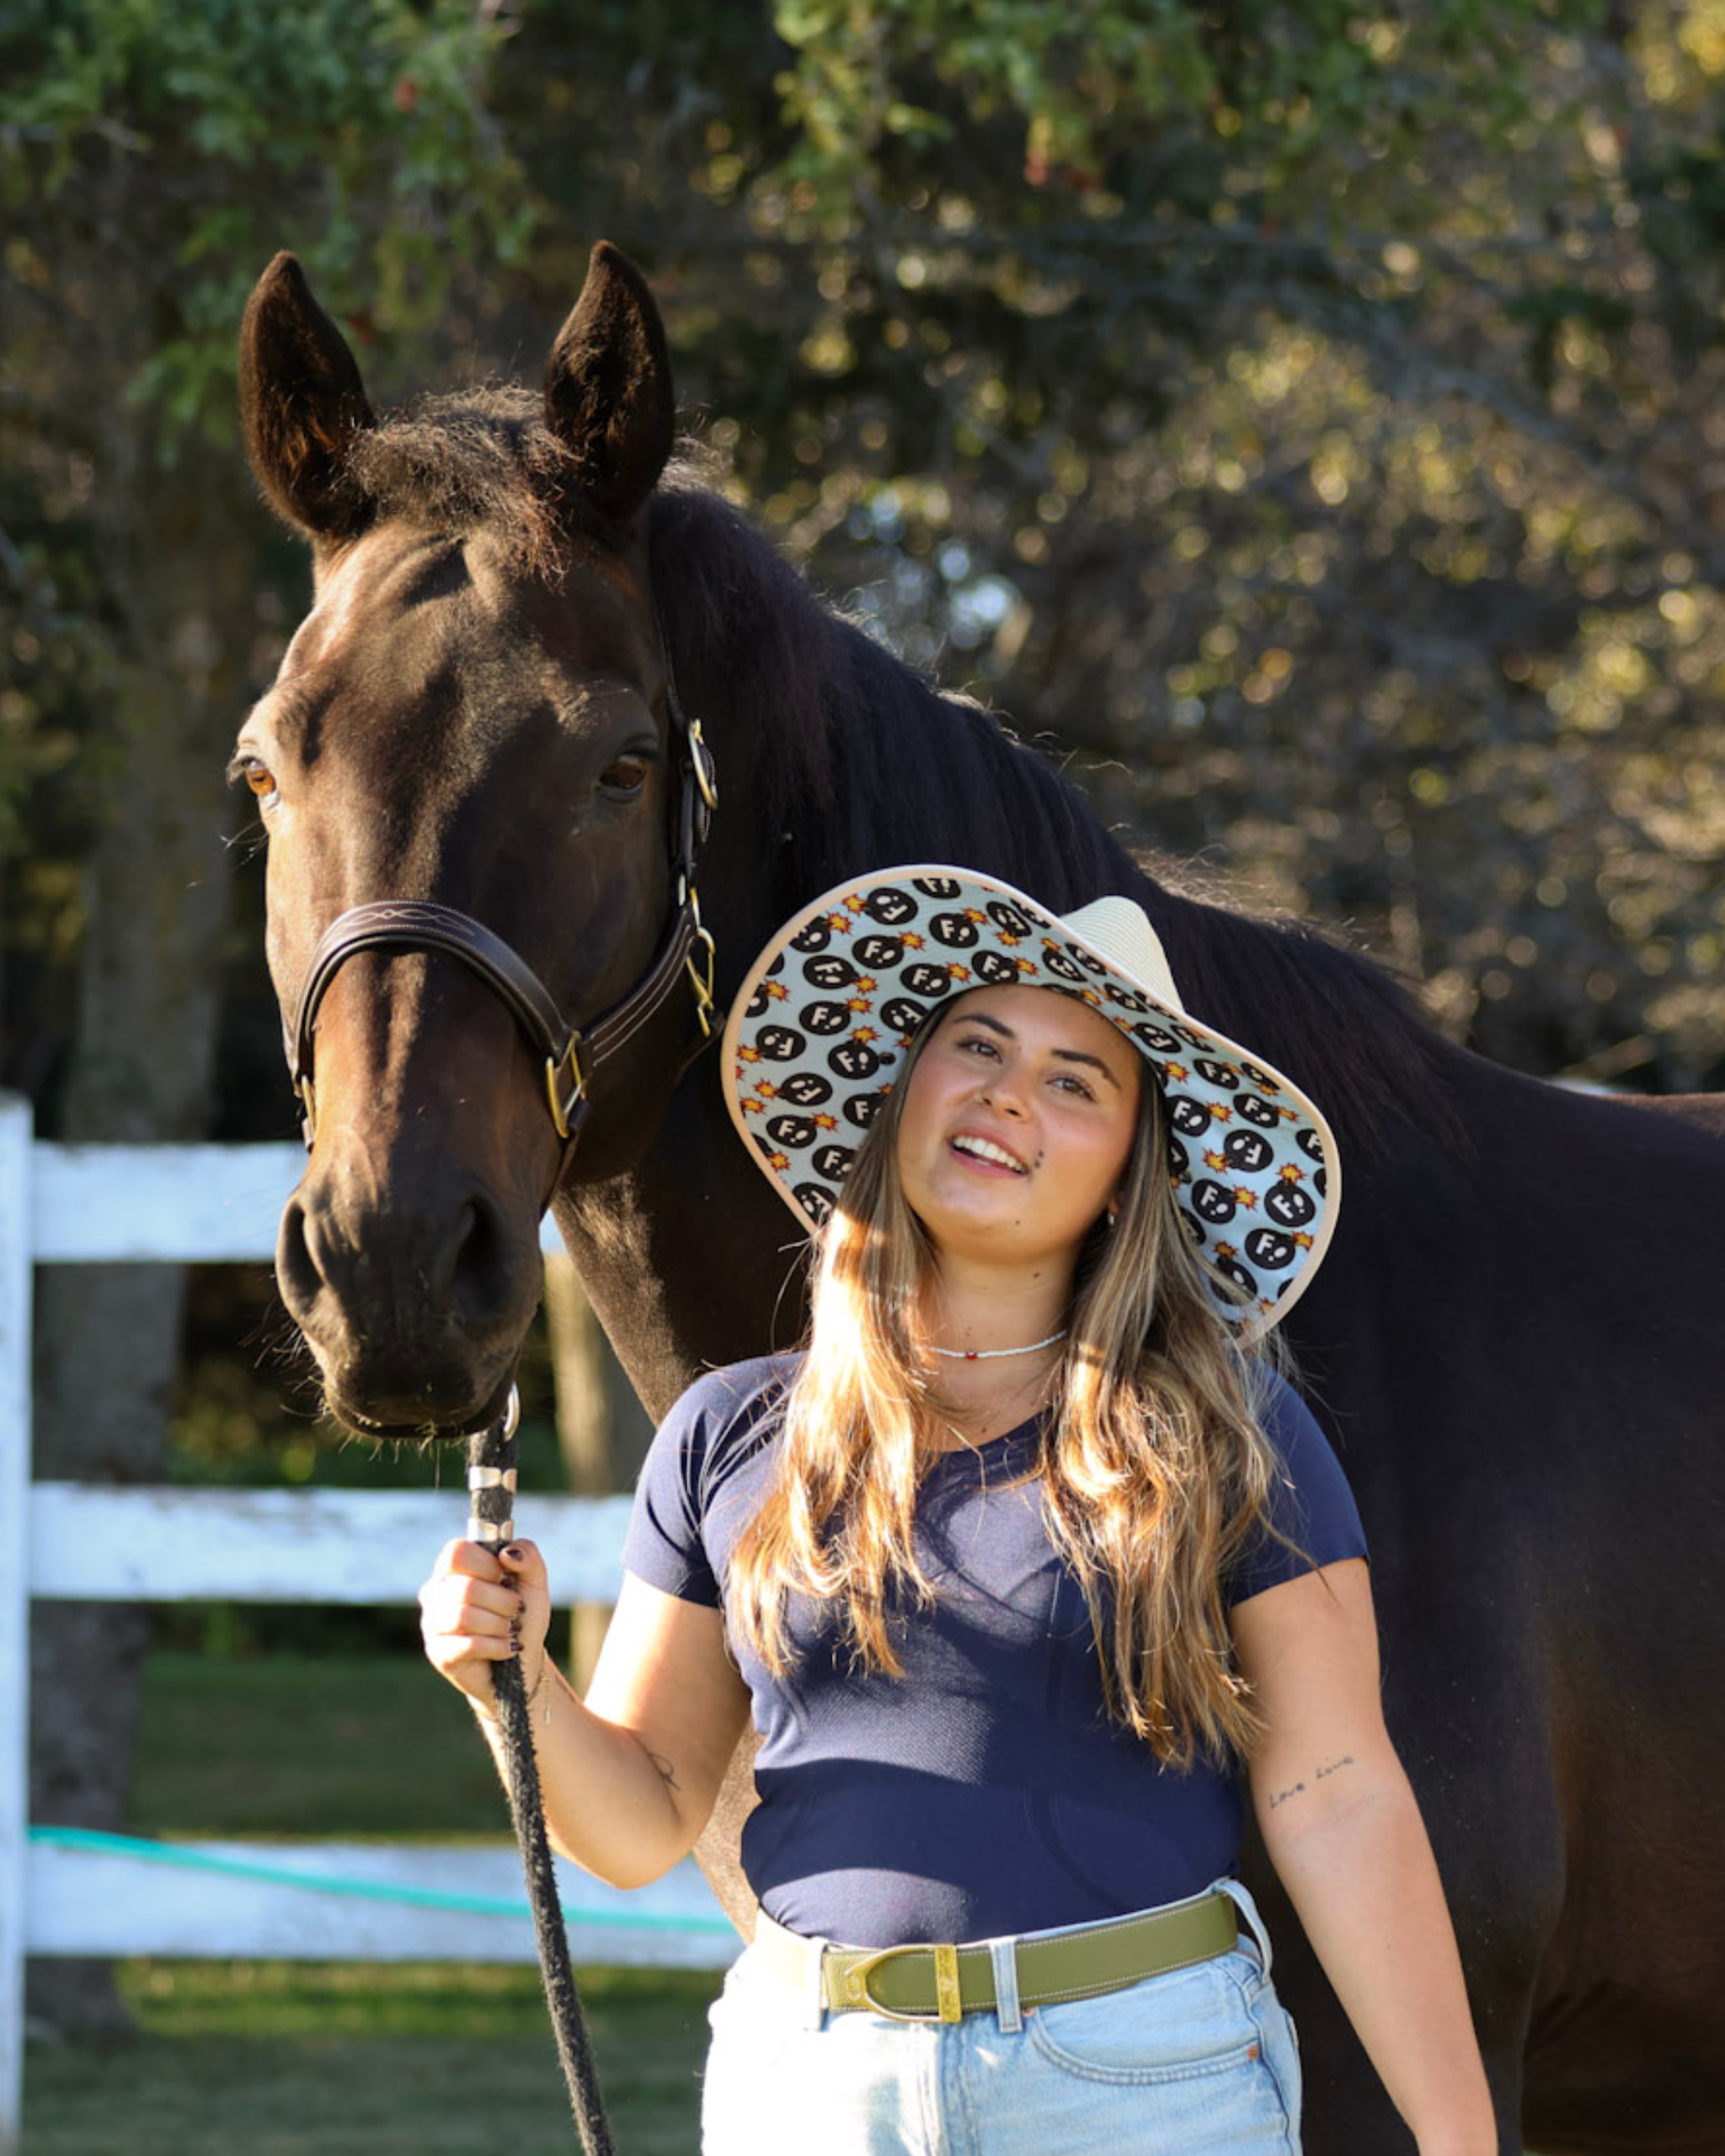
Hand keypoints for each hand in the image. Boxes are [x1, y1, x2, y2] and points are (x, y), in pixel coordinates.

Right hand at [419, 1538, 551, 1714]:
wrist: (523, 1660)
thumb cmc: (522, 1615)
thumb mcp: (534, 1580)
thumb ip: (527, 1555)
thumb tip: (506, 1554)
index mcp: (453, 1568)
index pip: (456, 1553)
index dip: (486, 1565)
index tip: (505, 1577)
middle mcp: (435, 1592)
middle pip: (465, 1588)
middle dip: (503, 1601)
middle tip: (516, 1611)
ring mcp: (432, 1624)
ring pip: (464, 1617)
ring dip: (499, 1625)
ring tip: (510, 1630)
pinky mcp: (438, 1653)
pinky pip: (468, 1645)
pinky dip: (497, 1646)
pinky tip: (506, 1647)